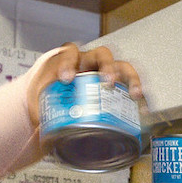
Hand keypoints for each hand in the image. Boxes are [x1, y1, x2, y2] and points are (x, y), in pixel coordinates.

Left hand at [25, 43, 146, 127]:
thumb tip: (40, 130)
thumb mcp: (39, 99)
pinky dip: (138, 95)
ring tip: (134, 94)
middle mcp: (89, 63)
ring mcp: (105, 73)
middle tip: (108, 81)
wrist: (54, 101)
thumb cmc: (46, 97)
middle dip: (108, 66)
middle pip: (103, 55)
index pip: (70, 52)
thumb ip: (41, 108)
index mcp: (69, 61)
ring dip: (130, 78)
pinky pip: (131, 86)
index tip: (66, 78)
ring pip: (122, 67)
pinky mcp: (116, 86)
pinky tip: (142, 108)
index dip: (69, 62)